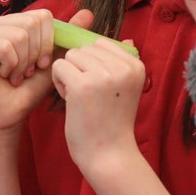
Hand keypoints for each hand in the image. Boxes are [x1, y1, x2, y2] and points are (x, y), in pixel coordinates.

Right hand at [0, 10, 62, 132]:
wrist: (8, 116)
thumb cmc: (27, 89)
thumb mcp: (52, 59)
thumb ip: (66, 36)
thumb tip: (88, 13)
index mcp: (8, 22)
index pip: (41, 16)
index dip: (47, 42)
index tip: (41, 64)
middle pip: (31, 23)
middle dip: (36, 53)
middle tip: (27, 72)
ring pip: (19, 35)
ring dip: (24, 62)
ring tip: (16, 75)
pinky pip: (6, 46)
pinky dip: (12, 66)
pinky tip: (4, 76)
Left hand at [49, 25, 144, 176]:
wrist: (109, 155)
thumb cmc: (112, 123)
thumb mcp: (126, 89)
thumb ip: (122, 64)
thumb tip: (126, 39)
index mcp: (136, 65)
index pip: (100, 44)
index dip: (92, 64)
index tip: (99, 88)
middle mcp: (123, 67)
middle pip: (83, 49)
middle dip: (79, 69)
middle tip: (89, 97)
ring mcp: (103, 75)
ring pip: (69, 56)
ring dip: (68, 75)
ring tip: (81, 99)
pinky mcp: (82, 85)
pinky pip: (58, 67)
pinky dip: (59, 84)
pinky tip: (71, 102)